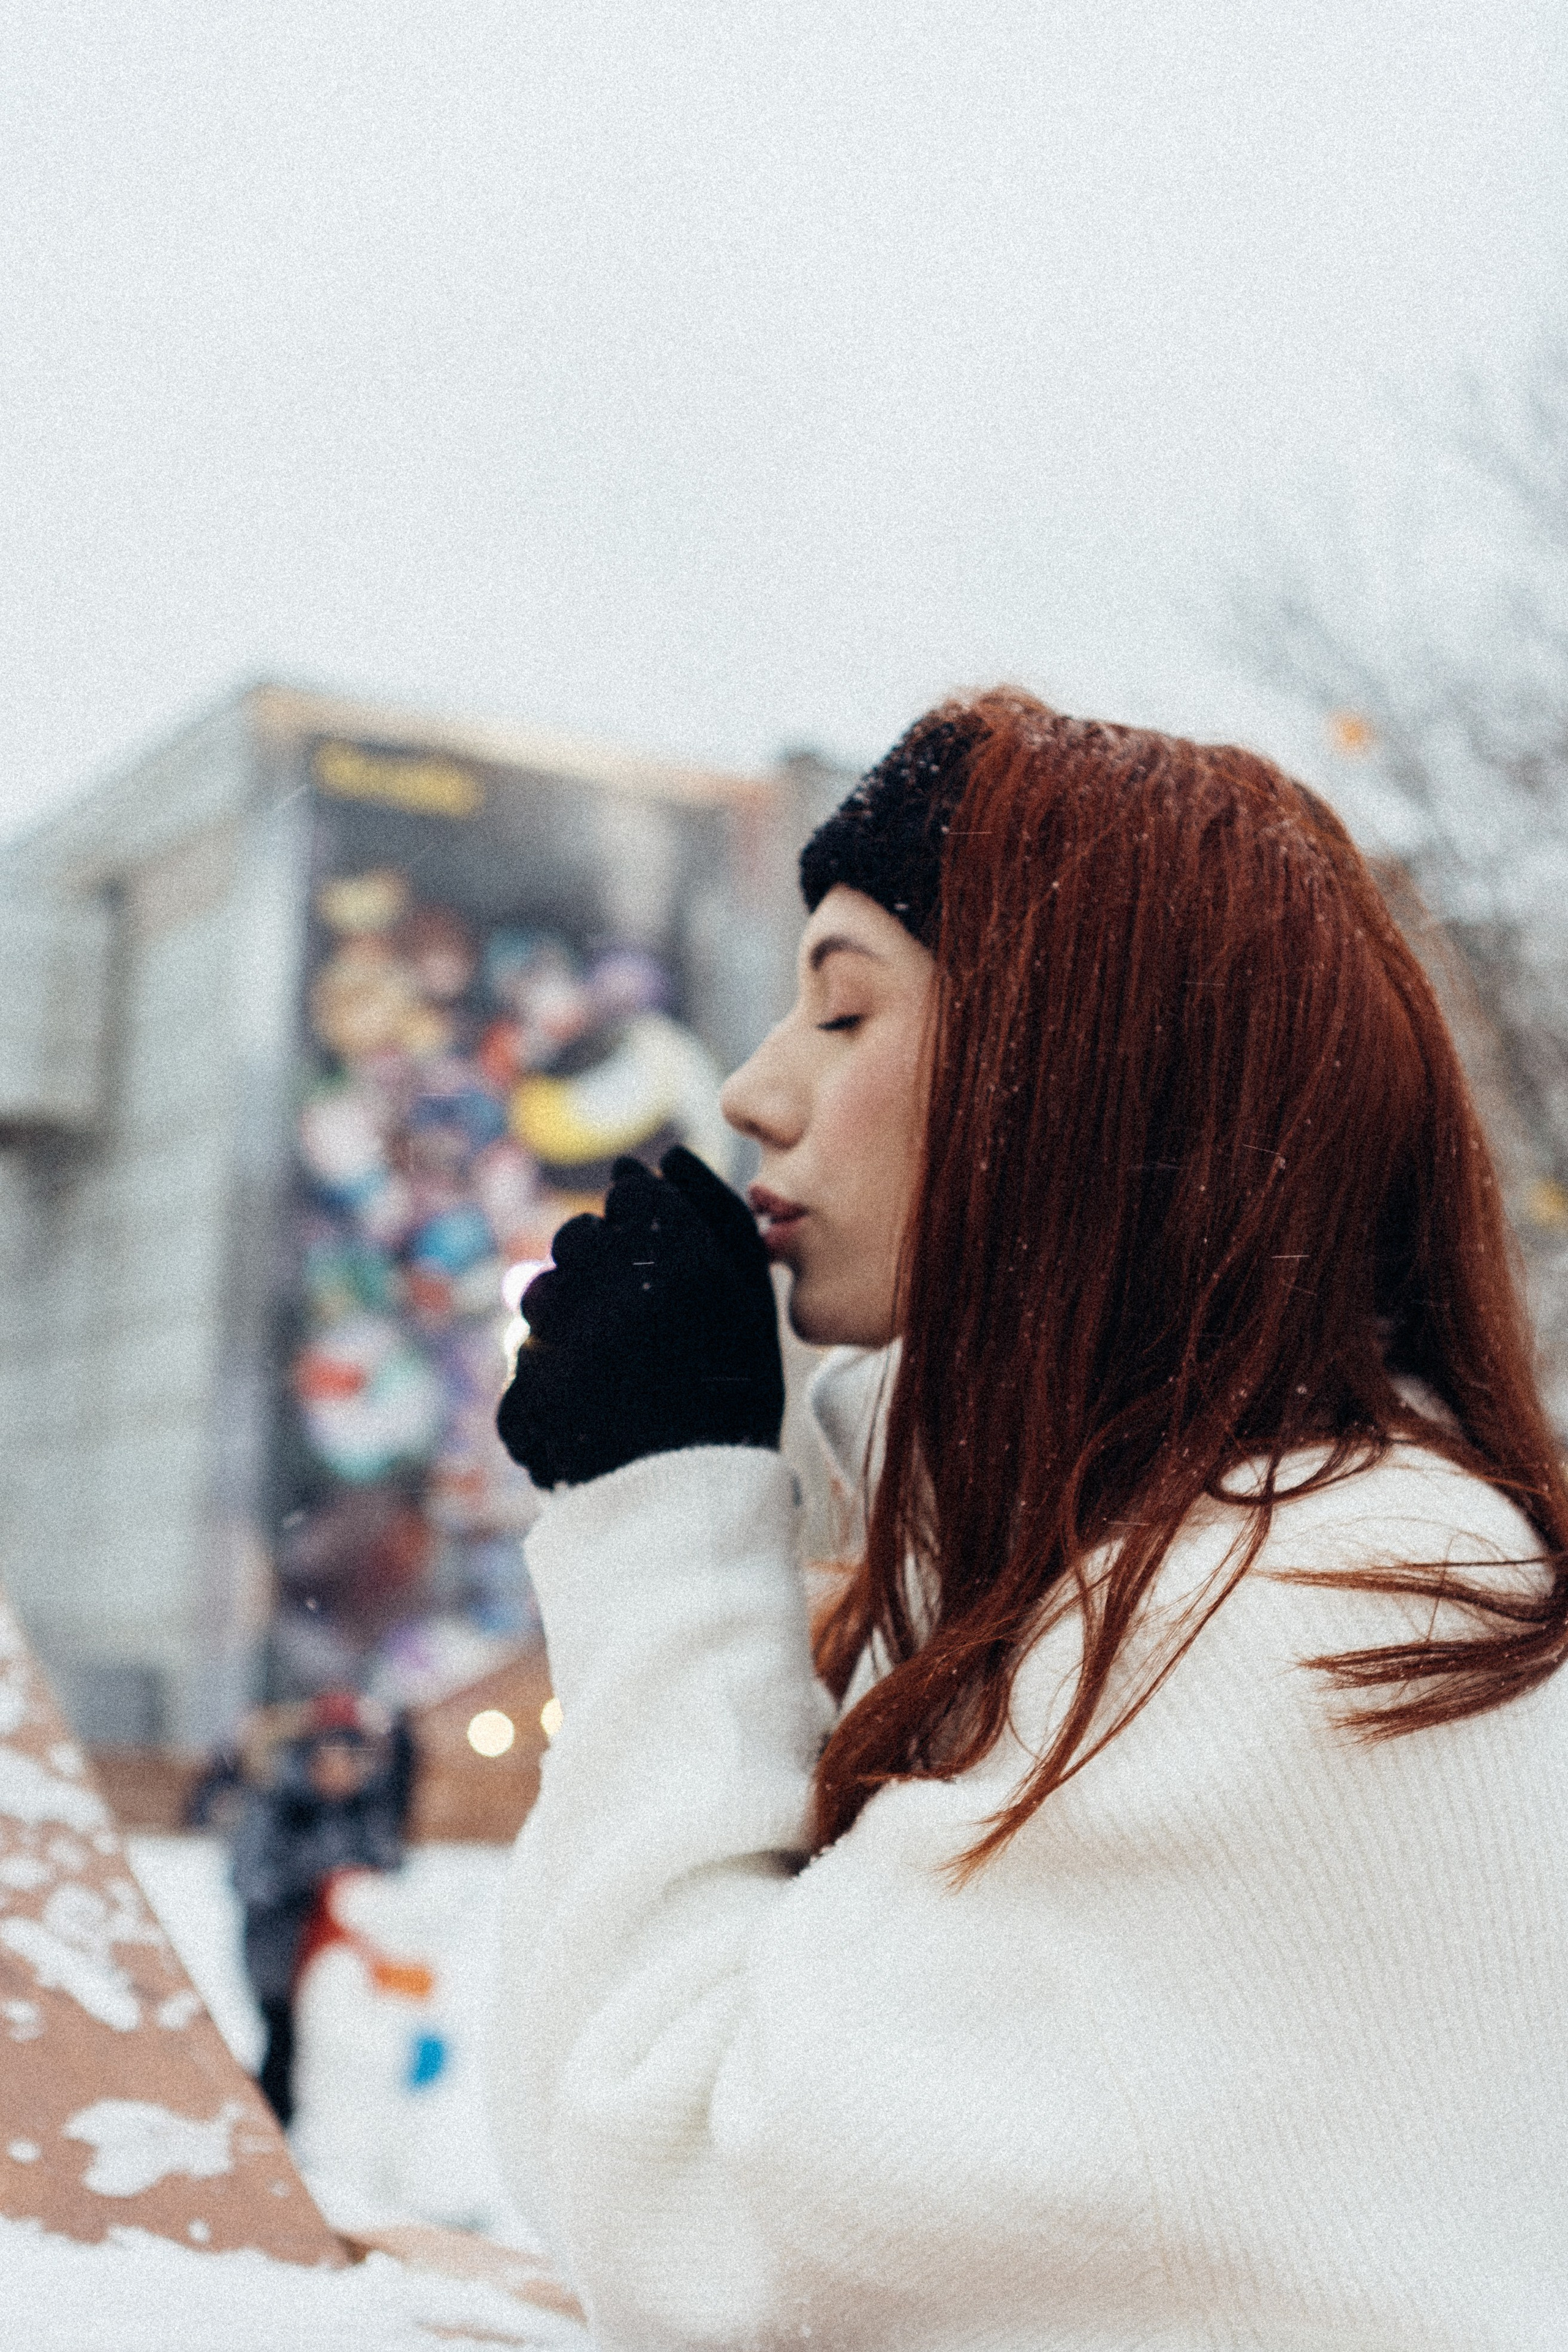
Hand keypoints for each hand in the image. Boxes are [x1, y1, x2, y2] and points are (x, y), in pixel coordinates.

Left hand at [495, 1147, 785, 1488]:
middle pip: (578, 1238)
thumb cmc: (733, 1394)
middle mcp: (622, 1288)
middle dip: (595, 1267)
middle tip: (631, 1323)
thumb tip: (663, 1156)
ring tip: (609, 1372)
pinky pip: (524, 1360)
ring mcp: (571, 1339)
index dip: (638, 1229)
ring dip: (564, 1322)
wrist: (697, 1503)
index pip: (632, 1198)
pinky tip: (585, 1412)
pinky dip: (544, 1383)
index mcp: (684, 1261)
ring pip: (541, 1295)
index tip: (653, 1267)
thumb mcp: (749, 1304)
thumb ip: (716, 1220)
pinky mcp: (530, 1387)